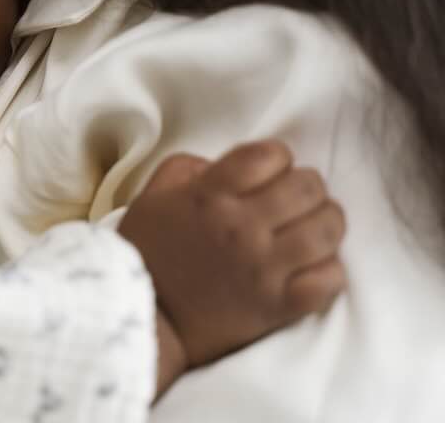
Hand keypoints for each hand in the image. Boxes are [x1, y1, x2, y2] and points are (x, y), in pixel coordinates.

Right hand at [119, 141, 345, 370]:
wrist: (146, 320)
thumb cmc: (146, 254)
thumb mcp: (152, 197)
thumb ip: (187, 169)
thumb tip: (223, 164)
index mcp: (209, 196)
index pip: (268, 155)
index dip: (278, 157)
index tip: (272, 170)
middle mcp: (241, 227)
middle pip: (307, 187)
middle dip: (306, 186)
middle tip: (295, 199)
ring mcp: (264, 268)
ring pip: (327, 229)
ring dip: (326, 222)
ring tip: (312, 228)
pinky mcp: (278, 306)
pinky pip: (329, 280)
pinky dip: (330, 269)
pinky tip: (314, 266)